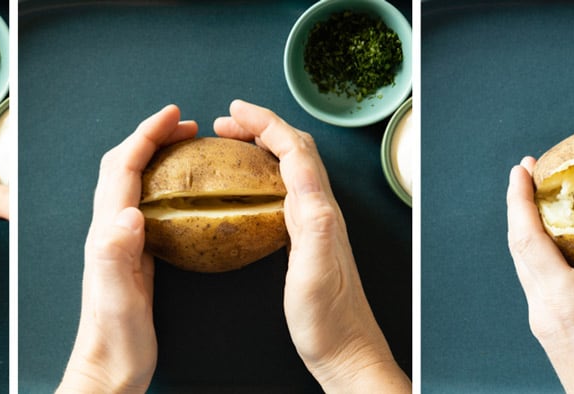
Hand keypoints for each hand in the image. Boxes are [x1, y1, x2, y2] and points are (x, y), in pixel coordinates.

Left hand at [57, 105, 195, 392]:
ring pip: (134, 183)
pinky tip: (183, 195)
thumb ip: (115, 253)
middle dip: (150, 137)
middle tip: (184, 124)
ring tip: (186, 147)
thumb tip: (127, 211)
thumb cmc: (113, 339)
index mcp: (107, 232)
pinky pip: (148, 207)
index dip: (145, 135)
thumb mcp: (115, 296)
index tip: (173, 115)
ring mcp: (120, 243)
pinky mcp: (134, 258)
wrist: (108, 370)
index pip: (123, 168)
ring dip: (155, 156)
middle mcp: (109, 230)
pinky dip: (164, 186)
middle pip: (123, 167)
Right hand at [214, 100, 410, 392]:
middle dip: (262, 127)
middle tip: (226, 123)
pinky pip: (286, 193)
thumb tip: (301, 182)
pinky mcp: (309, 242)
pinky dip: (265, 176)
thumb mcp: (315, 271)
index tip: (234, 112)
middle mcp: (322, 211)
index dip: (265, 123)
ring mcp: (317, 226)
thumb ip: (314, 225)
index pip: (295, 150)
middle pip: (296, 151)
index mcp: (320, 211)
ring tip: (233, 145)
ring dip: (264, 147)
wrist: (347, 353)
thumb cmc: (329, 321)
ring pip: (291, 169)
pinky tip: (249, 190)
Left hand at [507, 156, 573, 391]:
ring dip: (526, 227)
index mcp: (560, 297)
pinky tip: (555, 240)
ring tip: (538, 197)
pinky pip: (535, 278)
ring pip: (524, 263)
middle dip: (519, 205)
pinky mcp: (548, 326)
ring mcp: (541, 317)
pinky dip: (538, 251)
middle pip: (519, 245)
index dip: (519, 200)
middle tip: (531, 170)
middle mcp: (541, 304)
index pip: (528, 238)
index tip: (521, 169)